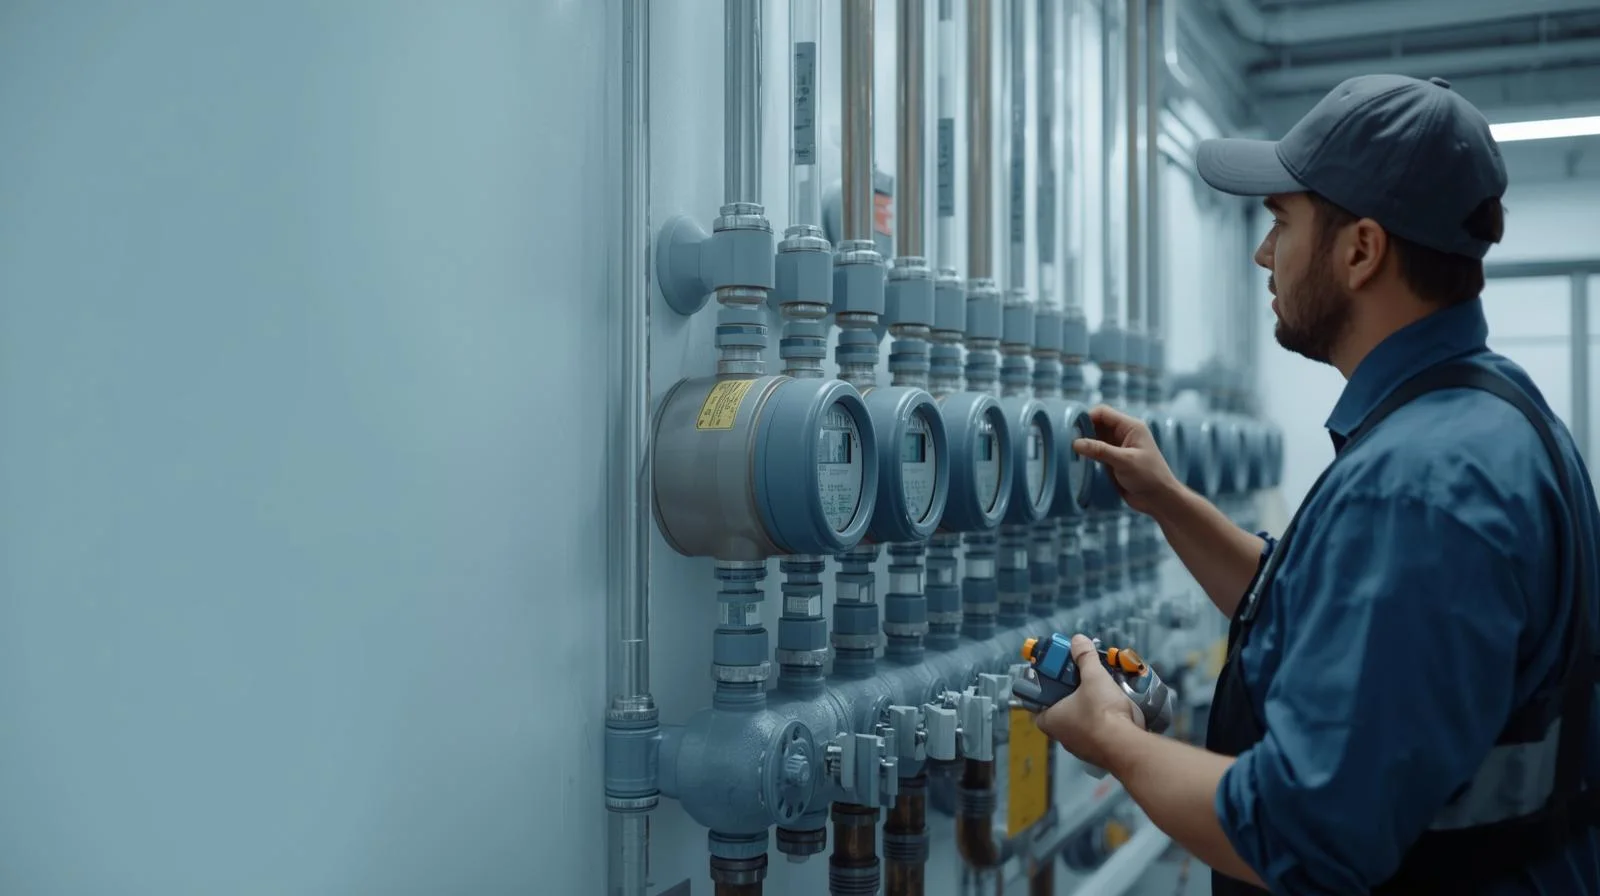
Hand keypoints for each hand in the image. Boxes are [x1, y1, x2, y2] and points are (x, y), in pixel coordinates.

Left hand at [1034, 634, 1143, 770]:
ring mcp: (1080, 748)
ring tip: (1101, 691)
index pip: (1038, 705)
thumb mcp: (1093, 677)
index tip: (1057, 679)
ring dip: (1089, 709)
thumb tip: (1077, 639)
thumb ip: (1084, 658)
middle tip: (1082, 681)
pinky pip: (1097, 733)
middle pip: (1061, 712)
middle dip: (1071, 697)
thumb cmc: (1101, 711)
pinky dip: (1104, 722)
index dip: (1045, 691)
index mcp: (1050, 721)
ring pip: (1081, 723)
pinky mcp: (1099, 753)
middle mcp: (1061, 737)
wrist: (1127, 745)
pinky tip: (1115, 710)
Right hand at [1072, 404, 1180, 516]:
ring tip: (1070, 450)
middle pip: (1097, 424)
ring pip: (1095, 438)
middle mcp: (1124, 434)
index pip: (1103, 413)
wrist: (1159, 499)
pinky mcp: (1113, 460)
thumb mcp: (1124, 461)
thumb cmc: (1149, 477)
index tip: (1072, 429)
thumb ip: (1100, 450)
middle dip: (1083, 430)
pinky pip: (1097, 452)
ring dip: (1084, 443)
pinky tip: (1078, 460)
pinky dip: (1088, 454)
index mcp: (1130, 427)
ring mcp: (1118, 447)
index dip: (1087, 417)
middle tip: (1067, 440)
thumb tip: (1075, 443)